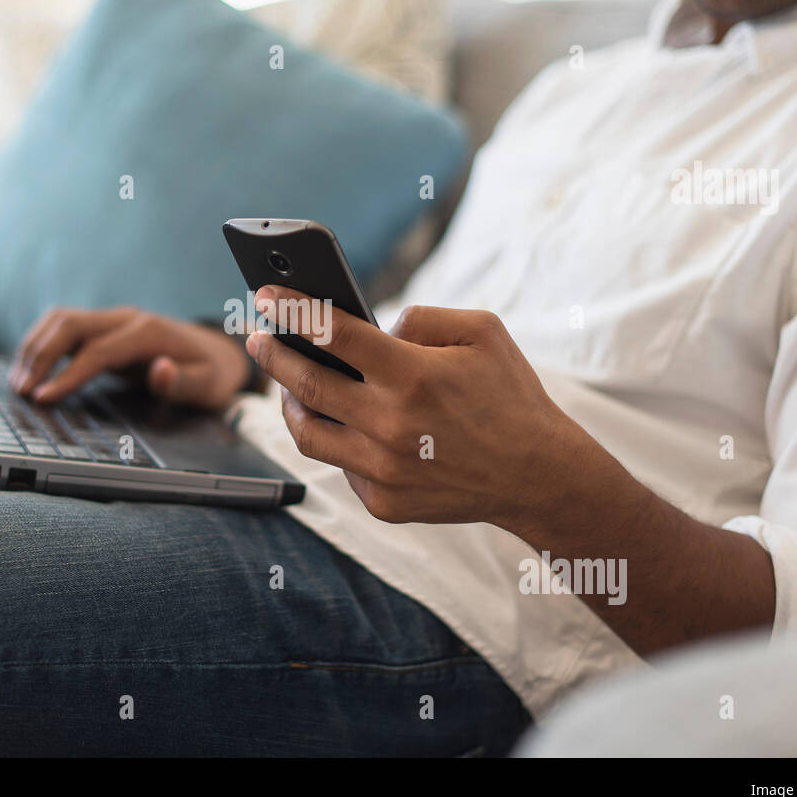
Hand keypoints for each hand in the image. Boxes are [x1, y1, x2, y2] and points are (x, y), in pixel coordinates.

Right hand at [10, 306, 251, 409]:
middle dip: (39, 355)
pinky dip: (41, 346)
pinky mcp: (103, 328)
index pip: (98, 351)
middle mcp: (125, 319)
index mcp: (147, 332)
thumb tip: (160, 370)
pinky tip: (29, 371)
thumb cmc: (212, 372)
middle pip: (69, 324)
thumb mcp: (209, 385)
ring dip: (34, 348)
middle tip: (21, 392)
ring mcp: (111, 320)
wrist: (218, 352)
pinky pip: (63, 329)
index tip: (43, 398)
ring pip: (60, 321)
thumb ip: (183, 382)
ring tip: (18, 383)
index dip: (67, 374)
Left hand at [246, 286, 597, 526]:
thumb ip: (422, 318)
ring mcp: (384, 469)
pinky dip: (339, 440)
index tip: (265, 294)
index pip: (333, 333)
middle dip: (272, 355)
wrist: (538, 476)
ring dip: (290, 403)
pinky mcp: (383, 502)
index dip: (293, 309)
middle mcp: (391, 425)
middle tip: (257, 339)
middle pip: (306, 384)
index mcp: (413, 375)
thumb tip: (370, 327)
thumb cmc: (510, 395)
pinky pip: (341, 466)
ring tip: (287, 385)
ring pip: (309, 433)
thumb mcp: (483, 332)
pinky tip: (344, 424)